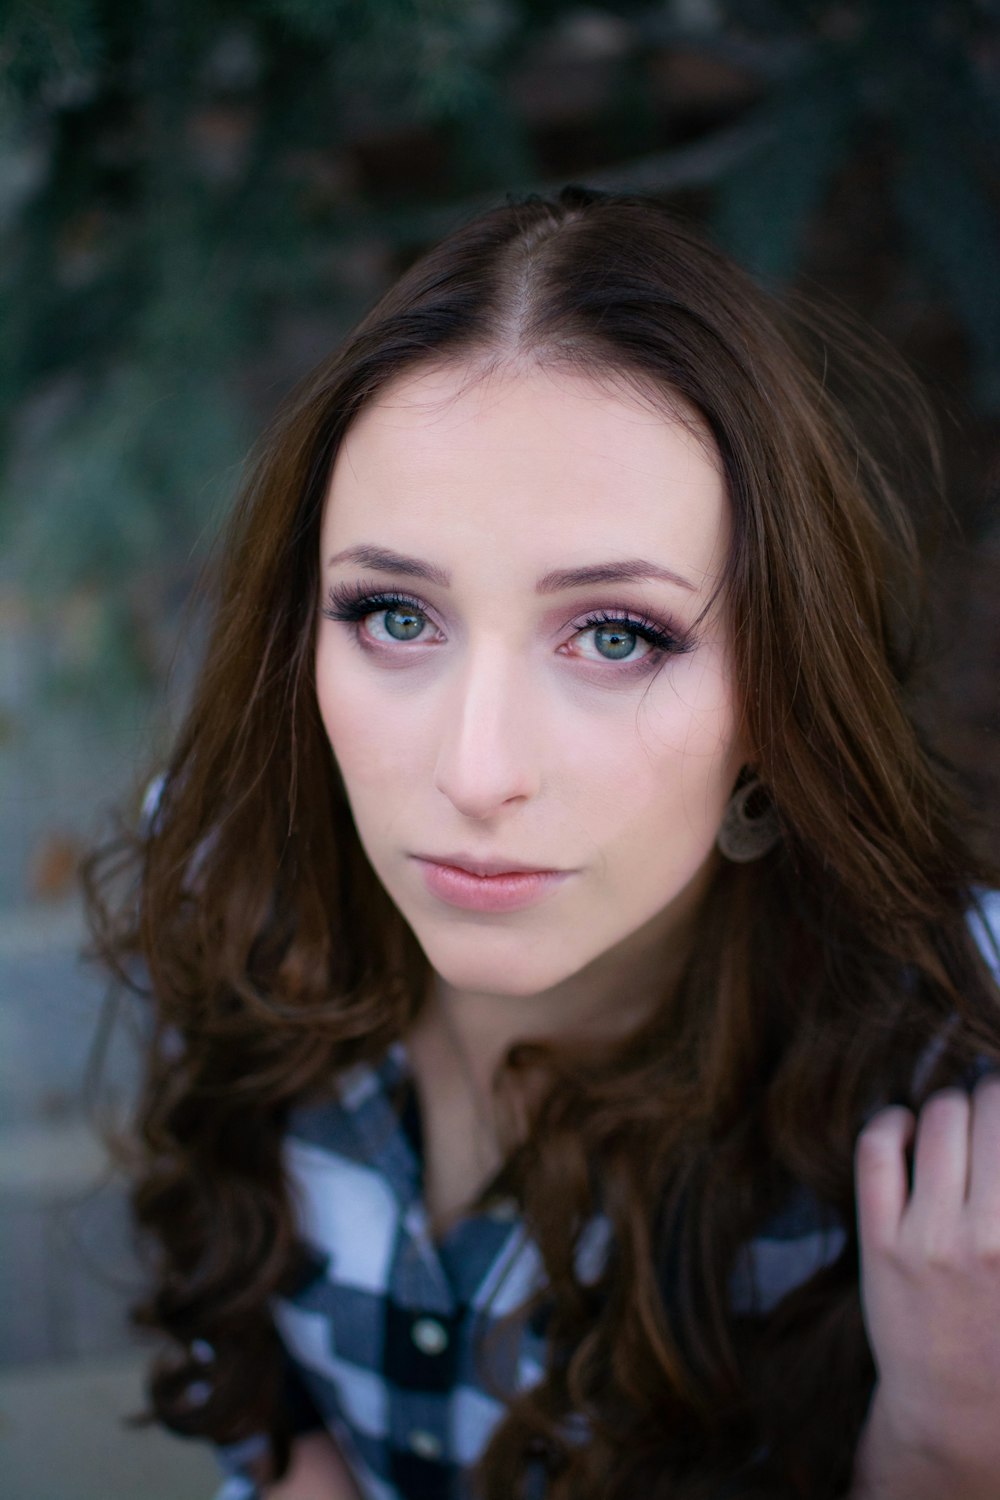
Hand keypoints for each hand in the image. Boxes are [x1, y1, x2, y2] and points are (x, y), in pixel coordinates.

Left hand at [852, 1076, 999, 1497]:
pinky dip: (893, 1121)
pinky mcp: (879, 1241)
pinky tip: (906, 1130)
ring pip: (939, 1117)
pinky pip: (878, 1148)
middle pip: (988, 1106)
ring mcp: (930, 1237)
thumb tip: (998, 1113)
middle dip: (991, 1097)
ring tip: (954, 1126)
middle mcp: (990, 1235)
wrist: (955, 1403)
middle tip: (989, 1115)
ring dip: (949, 1108)